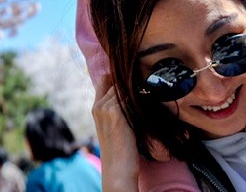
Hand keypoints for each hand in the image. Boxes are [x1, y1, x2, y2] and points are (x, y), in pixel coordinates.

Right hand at [92, 73, 139, 190]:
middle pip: (115, 82)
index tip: (131, 76)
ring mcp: (106, 108)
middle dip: (130, 82)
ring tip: (150, 90)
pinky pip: (128, 96)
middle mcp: (99, 106)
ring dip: (136, 88)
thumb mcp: (113, 127)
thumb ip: (116, 110)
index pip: (104, 81)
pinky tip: (149, 99)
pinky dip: (139, 96)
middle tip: (146, 82)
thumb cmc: (119, 151)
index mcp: (96, 108)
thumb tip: (131, 96)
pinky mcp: (115, 112)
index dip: (116, 76)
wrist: (117, 169)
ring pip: (123, 88)